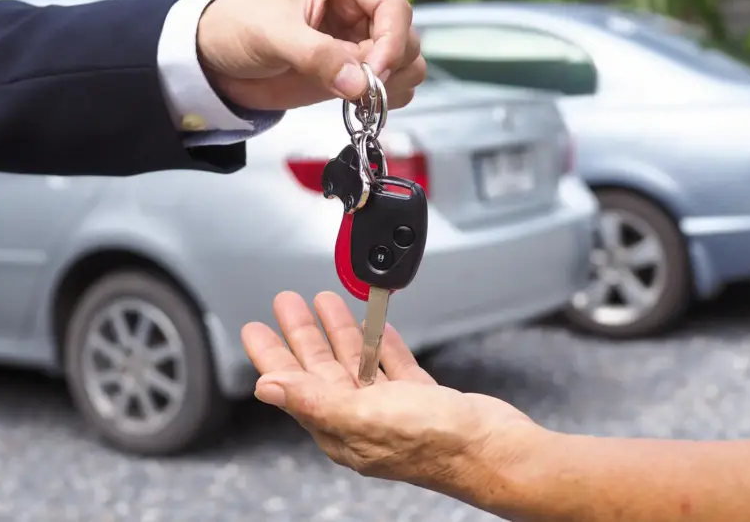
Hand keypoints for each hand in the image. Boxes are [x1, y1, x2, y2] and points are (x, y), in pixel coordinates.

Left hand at [196, 0, 424, 110]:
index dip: (390, 43)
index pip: (394, 7)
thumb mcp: (272, 35)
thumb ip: (316, 57)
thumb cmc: (239, 25)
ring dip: (389, 85)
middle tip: (354, 88)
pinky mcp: (361, 64)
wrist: (220, 57)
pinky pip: (396, 84)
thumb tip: (361, 83)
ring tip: (348, 92)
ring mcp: (366, 33)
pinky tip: (354, 100)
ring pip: (410, 63)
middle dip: (387, 67)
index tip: (373, 74)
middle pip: (408, 37)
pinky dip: (383, 99)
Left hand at [241, 291, 544, 497]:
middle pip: (320, 367)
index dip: (271, 355)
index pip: (293, 385)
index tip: (254, 328)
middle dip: (302, 332)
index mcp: (340, 427)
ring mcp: (392, 408)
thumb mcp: (363, 416)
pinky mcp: (421, 398)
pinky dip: (379, 343)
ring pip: (354, 361)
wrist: (494, 449)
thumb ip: (312, 399)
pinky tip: (373, 325)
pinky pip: (390, 364)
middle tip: (286, 301)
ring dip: (338, 331)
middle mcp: (362, 418)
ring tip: (323, 301)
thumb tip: (265, 389)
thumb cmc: (435, 441)